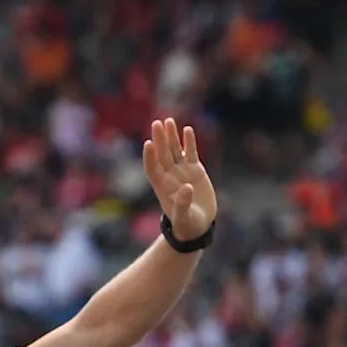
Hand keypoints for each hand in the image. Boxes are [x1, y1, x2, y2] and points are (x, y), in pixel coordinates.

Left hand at [144, 117, 217, 244]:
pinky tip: (187, 130)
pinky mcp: (195, 170)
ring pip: (174, 150)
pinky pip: (191, 153)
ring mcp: (182, 171)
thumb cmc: (187, 225)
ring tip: (168, 121)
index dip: (149, 156)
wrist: (198, 225)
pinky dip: (189, 142)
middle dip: (159, 140)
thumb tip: (187, 188)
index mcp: (162, 187)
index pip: (152, 168)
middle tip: (156, 123)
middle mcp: (169, 176)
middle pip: (162, 154)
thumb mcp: (184, 217)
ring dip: (171, 136)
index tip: (148, 143)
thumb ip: (183, 204)